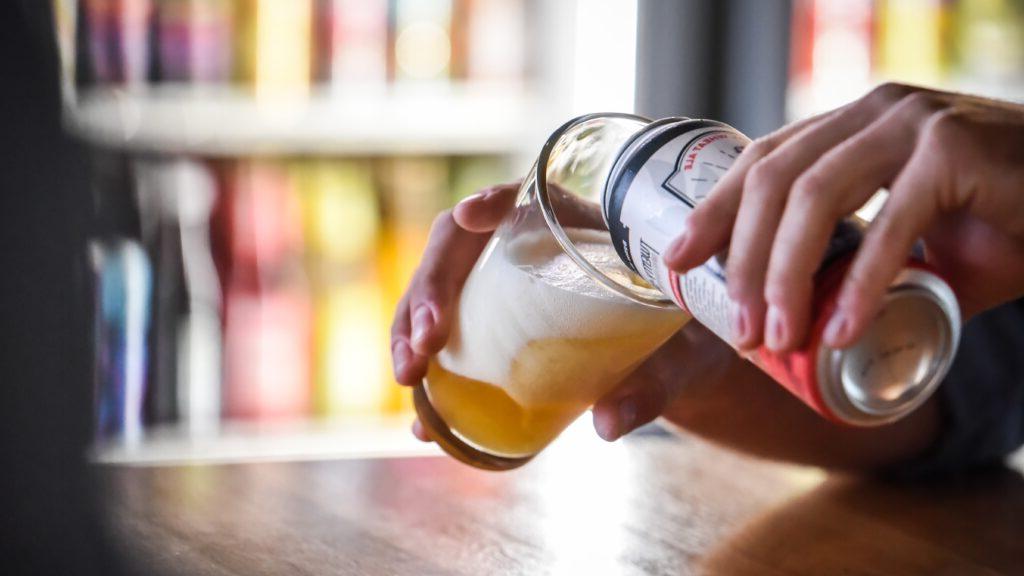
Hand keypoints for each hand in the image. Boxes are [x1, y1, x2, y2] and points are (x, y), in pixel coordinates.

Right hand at [390, 182, 703, 441]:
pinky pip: (447, 338)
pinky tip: (420, 417)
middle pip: (460, 248)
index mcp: (578, 229)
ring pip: (439, 291)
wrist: (679, 366)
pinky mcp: (493, 326)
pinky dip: (429, 375)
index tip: (470, 216)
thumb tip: (608, 425)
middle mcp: (529, 247)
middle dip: (429, 291)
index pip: (526, 197)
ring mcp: (503, 285)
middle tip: (424, 344)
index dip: (492, 201)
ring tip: (409, 378)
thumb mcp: (680, 358)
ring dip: (411, 330)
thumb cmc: (685, 342)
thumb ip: (654, 384)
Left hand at [664, 83, 1023, 352]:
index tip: (675, 262)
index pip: (762, 162)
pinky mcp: (956, 149)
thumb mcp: (910, 244)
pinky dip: (861, 283)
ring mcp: (914, 122)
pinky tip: (842, 330)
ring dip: (784, 272)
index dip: (713, 212)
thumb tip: (791, 322)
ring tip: (778, 336)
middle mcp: (873, 112)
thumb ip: (853, 266)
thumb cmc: (1000, 226)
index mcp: (851, 126)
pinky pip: (891, 222)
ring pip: (815, 196)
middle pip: (774, 181)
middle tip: (740, 329)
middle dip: (742, 259)